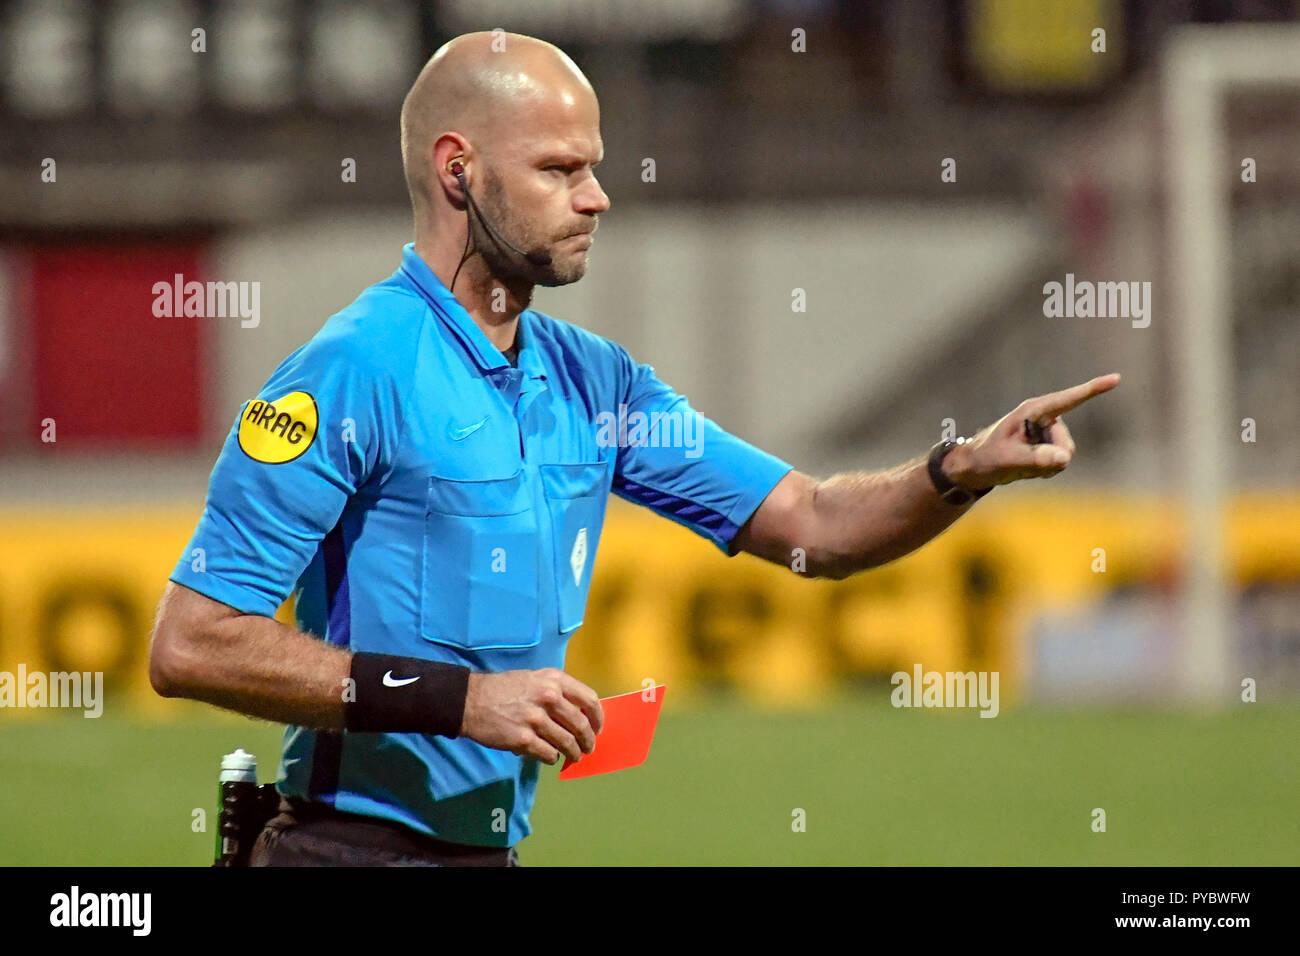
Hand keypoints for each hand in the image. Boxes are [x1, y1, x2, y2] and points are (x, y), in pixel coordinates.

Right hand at [459, 667, 603, 764]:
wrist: (471, 700)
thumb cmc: (504, 689)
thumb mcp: (534, 678)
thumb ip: (557, 691)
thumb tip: (579, 714)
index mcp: (554, 680)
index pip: (589, 699)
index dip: (598, 717)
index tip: (598, 727)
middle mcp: (548, 697)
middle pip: (581, 725)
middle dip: (588, 740)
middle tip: (589, 748)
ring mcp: (535, 719)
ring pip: (567, 743)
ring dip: (573, 753)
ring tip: (573, 756)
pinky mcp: (523, 739)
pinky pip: (548, 754)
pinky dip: (552, 758)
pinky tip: (550, 757)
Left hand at [943, 373, 1120, 490]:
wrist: (975, 467)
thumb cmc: (986, 457)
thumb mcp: (1007, 459)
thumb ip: (1035, 458)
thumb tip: (1065, 459)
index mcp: (1033, 411)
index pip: (1068, 400)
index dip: (1093, 389)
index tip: (1116, 378)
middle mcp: (1045, 418)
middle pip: (1066, 445)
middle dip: (1049, 460)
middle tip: (1021, 462)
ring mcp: (1049, 432)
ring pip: (1065, 456)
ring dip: (1045, 467)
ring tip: (1020, 463)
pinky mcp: (1050, 444)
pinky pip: (1059, 463)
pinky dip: (1045, 470)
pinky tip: (1026, 467)